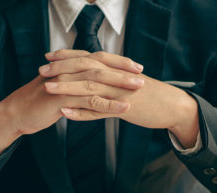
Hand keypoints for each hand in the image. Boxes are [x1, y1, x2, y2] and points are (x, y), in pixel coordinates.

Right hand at [0, 60, 138, 155]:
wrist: (16, 113)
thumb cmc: (37, 103)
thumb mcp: (57, 88)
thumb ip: (73, 83)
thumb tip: (89, 83)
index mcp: (69, 67)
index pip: (97, 59)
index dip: (117, 62)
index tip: (135, 67)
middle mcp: (68, 72)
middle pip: (101, 67)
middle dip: (123, 71)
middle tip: (142, 75)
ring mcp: (65, 84)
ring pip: (98, 82)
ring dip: (120, 85)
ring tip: (138, 89)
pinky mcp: (63, 99)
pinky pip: (90, 102)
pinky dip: (109, 105)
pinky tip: (123, 108)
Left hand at [42, 50, 199, 147]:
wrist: (175, 106)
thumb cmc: (153, 96)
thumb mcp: (131, 83)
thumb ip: (114, 79)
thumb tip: (97, 77)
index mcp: (117, 69)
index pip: (88, 58)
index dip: (68, 56)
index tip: (49, 57)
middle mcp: (117, 77)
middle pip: (85, 69)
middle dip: (61, 69)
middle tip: (41, 70)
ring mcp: (120, 93)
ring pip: (89, 88)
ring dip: (66, 87)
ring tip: (47, 88)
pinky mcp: (125, 109)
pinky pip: (99, 110)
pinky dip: (81, 112)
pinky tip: (66, 112)